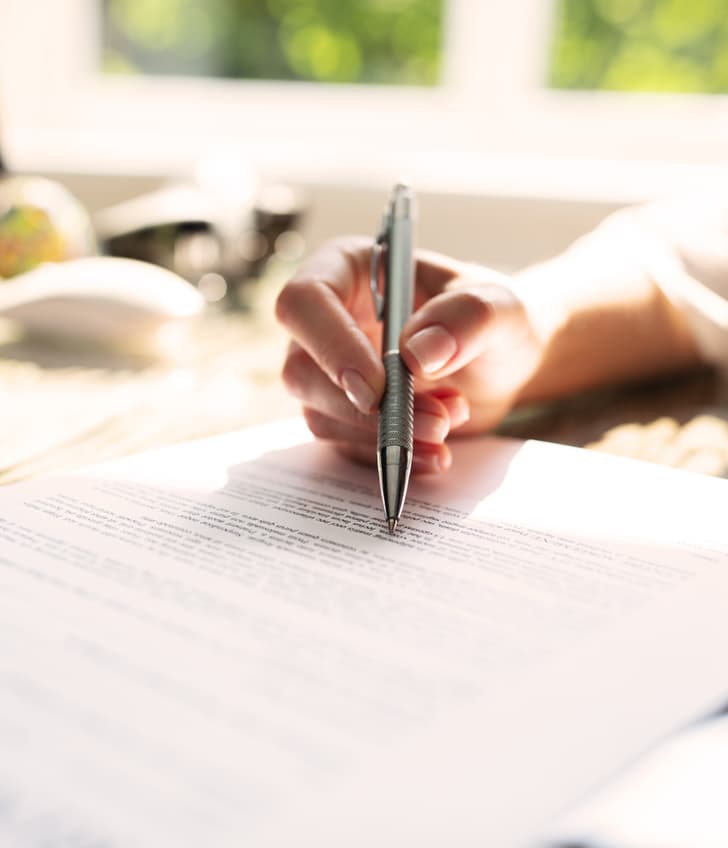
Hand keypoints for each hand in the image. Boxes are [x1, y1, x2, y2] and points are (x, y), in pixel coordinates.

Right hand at [275, 236, 544, 472]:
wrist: (503, 363)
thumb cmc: (493, 318)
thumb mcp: (499, 307)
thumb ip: (467, 318)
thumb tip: (417, 355)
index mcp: (348, 269)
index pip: (304, 302)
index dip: (331, 346)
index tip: (377, 387)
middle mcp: (326, 320)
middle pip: (301, 370)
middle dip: (365, 409)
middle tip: (435, 421)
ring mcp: (328, 370)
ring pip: (321, 414)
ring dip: (383, 434)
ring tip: (449, 423)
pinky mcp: (343, 413)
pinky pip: (346, 445)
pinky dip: (389, 454)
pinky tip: (435, 452)